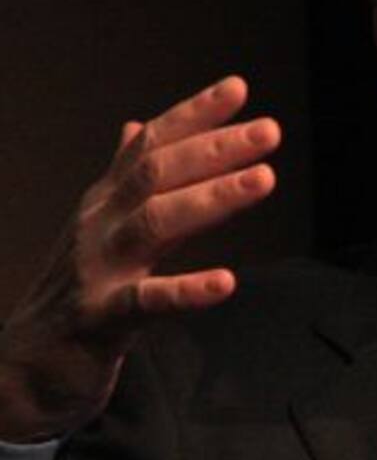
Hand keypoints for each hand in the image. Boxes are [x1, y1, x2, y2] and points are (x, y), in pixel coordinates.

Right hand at [0, 76, 279, 441]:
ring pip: (155, 223)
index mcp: (106, 200)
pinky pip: (146, 302)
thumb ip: (124, 178)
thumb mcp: (98, 227)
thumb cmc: (73, 293)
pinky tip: (226, 282)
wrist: (20, 371)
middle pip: (158, 174)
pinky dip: (187, 291)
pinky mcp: (99, 320)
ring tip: (264, 179)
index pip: (153, 145)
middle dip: (215, 148)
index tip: (239, 88)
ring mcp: (97, 270)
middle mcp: (100, 224)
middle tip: (269, 129)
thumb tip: (136, 126)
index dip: (194, 114)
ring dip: (212, 198)